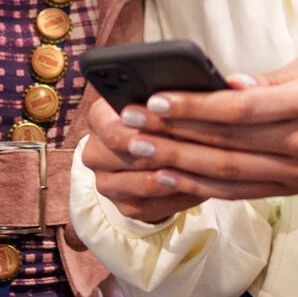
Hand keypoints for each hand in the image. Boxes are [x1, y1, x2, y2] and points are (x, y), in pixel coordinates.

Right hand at [80, 94, 207, 222]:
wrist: (154, 152)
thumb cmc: (162, 117)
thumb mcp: (162, 102)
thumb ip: (172, 96)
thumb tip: (203, 90)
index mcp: (99, 117)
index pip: (113, 126)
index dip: (145, 126)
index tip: (175, 122)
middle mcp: (95, 151)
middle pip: (126, 155)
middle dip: (163, 151)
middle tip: (196, 146)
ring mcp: (106, 182)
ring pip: (141, 184)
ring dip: (173, 176)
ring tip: (202, 167)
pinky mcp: (123, 206)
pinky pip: (152, 205)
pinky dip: (178, 196)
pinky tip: (200, 186)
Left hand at [109, 55, 297, 201]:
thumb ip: (268, 79)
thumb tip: (227, 82)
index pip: (244, 108)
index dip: (197, 105)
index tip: (156, 97)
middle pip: (228, 142)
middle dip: (174, 131)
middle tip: (131, 120)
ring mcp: (296, 175)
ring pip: (227, 171)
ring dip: (177, 161)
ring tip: (139, 146)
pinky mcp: (287, 193)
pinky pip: (235, 192)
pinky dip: (198, 185)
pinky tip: (166, 173)